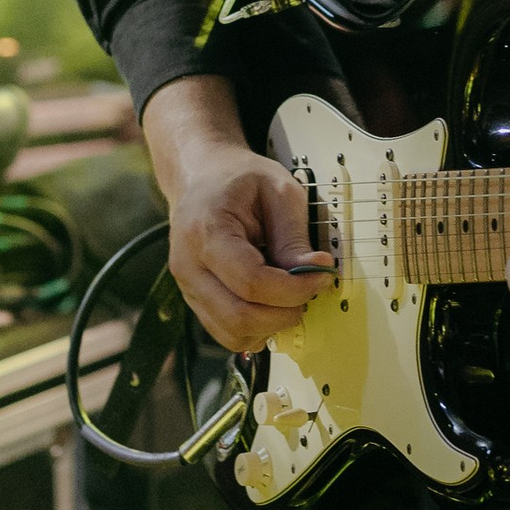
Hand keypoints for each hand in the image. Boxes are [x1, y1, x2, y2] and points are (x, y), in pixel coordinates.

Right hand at [142, 73, 329, 352]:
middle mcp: (189, 265)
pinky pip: (226, 332)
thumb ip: (294, 236)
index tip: (322, 277)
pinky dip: (256, 328)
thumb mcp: (279, 190)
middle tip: (310, 292)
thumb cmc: (240, 179)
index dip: (293, 290)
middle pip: (239, 317)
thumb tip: (315, 273)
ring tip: (290, 297)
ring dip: (271, 325)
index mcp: (206, 231)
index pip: (251, 282)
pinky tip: (272, 304)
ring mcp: (187, 287)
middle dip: (284, 313)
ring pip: (232, 333)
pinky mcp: (195, 299)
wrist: (203, 176)